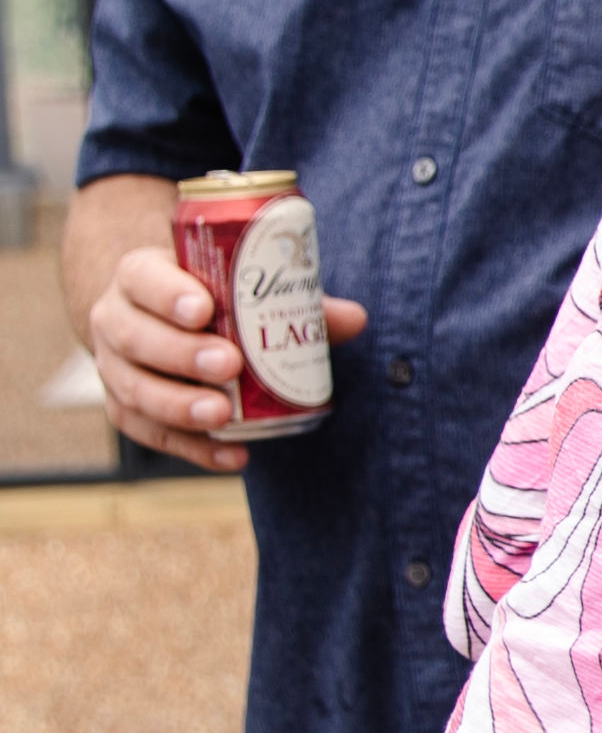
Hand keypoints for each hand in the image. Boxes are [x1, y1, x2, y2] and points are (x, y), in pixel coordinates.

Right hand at [88, 242, 365, 463]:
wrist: (160, 322)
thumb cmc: (212, 297)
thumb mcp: (241, 288)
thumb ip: (295, 300)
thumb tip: (355, 319)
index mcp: (141, 276)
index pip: (143, 277)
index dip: (168, 293)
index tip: (205, 309)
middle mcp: (117, 319)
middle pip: (136, 337)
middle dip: (181, 354)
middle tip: (229, 365)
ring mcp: (115, 368)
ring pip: (135, 390)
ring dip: (179, 406)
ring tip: (223, 414)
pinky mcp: (125, 409)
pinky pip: (151, 434)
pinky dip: (193, 448)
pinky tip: (231, 456)